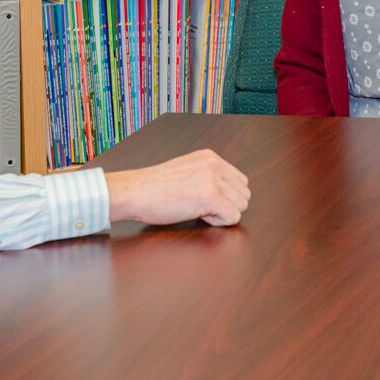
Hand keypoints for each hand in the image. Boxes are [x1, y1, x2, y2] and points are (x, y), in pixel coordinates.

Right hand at [104, 149, 250, 226]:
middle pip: (244, 195)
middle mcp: (214, 164)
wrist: (135, 192)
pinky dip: (218, 222)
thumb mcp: (187, 170)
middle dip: (226, 205)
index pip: (240, 181)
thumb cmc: (155, 187)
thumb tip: (229, 192)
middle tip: (200, 206)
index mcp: (210, 157)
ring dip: (222, 213)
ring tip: (198, 209)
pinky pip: (232, 217)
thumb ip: (208, 175)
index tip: (203, 198)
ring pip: (241, 206)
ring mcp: (213, 179)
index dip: (225, 196)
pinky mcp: (210, 196)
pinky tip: (198, 214)